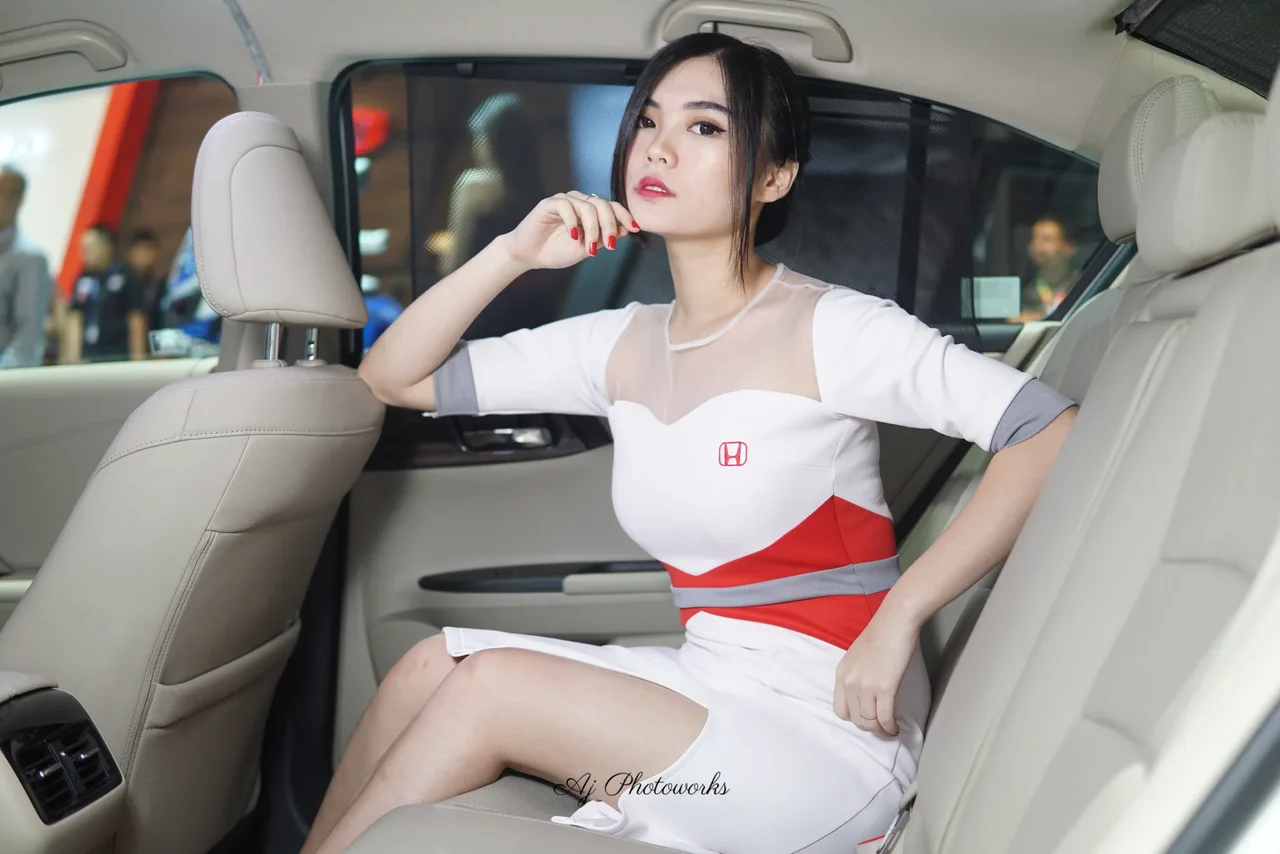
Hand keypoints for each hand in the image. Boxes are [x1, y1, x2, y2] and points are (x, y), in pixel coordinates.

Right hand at [500, 191, 638, 271]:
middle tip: (610, 245)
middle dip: (609, 226)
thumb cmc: (556, 251)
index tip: (635, 228)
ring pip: (587, 206)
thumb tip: (626, 230)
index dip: (624, 215)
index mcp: (589, 211)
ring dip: (592, 229)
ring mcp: (564, 201)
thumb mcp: (587, 247)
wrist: (530, 255)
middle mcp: (578, 202)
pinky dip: (573, 222)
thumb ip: (604, 238)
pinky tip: (573, 236)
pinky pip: (566, 206)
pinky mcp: (549, 204)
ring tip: (589, 247)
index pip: (611, 207)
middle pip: (602, 205)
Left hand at [833, 607, 920, 736]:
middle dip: (869, 727)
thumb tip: (866, 694)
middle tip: (881, 728)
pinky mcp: (884, 689)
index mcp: (841, 674)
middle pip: (855, 719)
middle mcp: (849, 683)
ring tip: (889, 730)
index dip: (854, 718)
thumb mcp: (857, 656)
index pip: (840, 710)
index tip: (866, 718)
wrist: (895, 623)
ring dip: (881, 730)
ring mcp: (865, 687)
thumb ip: (856, 675)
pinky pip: (884, 718)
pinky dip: (890, 727)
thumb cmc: (881, 634)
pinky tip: (896, 728)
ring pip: (870, 722)